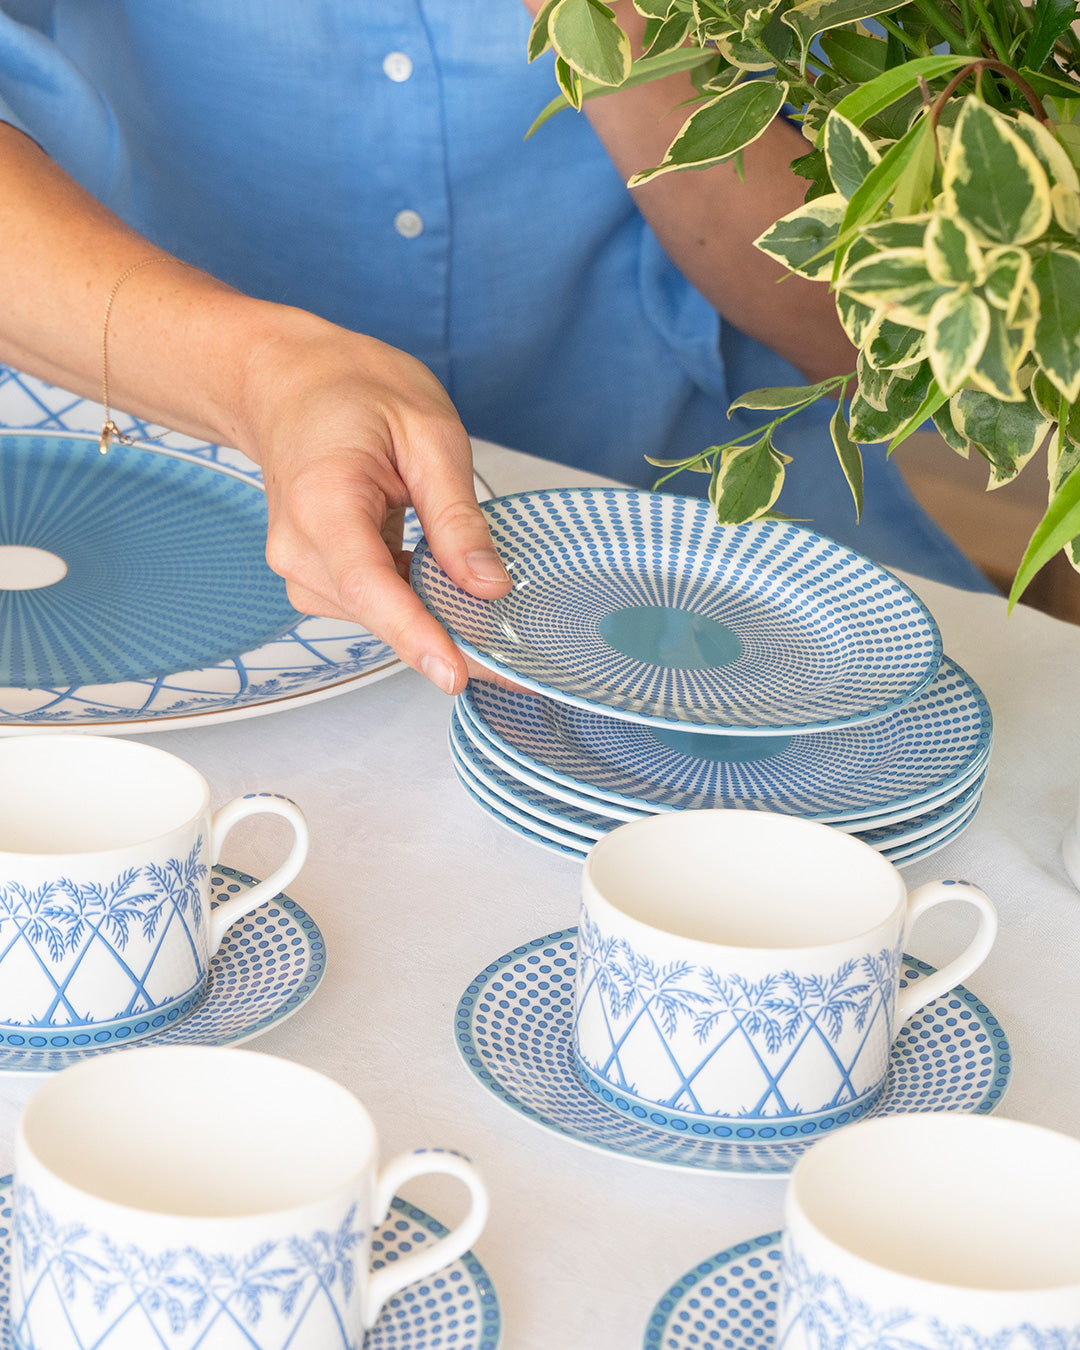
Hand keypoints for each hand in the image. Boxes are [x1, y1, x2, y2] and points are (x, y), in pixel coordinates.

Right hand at [235, 311, 511, 694]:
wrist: (287, 381)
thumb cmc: (351, 391)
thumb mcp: (428, 433)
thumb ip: (457, 516)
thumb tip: (488, 586)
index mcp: (324, 501)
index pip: (371, 587)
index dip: (417, 636)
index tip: (456, 675)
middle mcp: (298, 546)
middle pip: (379, 611)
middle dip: (446, 632)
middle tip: (516, 649)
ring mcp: (298, 566)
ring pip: (378, 614)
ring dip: (428, 609)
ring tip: (465, 576)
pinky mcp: (312, 576)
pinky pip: (371, 604)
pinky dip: (410, 597)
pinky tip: (430, 568)